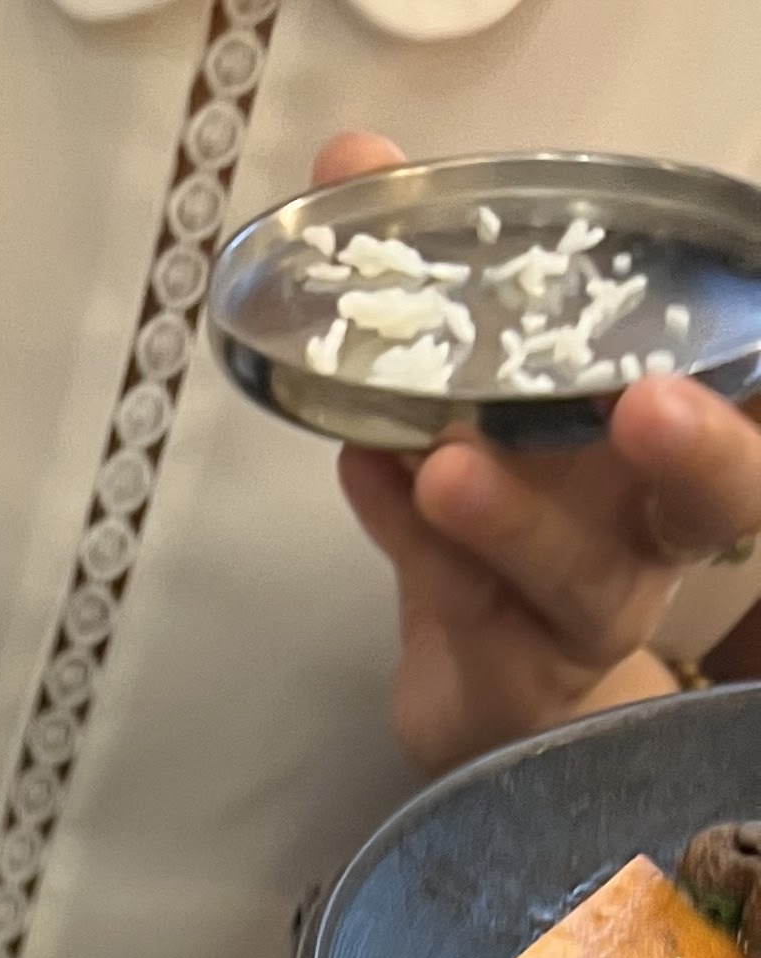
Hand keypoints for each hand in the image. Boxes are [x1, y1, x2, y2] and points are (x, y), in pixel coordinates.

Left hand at [314, 134, 760, 771]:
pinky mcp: (512, 677)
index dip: (736, 397)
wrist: (473, 680)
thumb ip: (425, 279)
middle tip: (647, 403)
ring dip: (513, 519)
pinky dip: (409, 544)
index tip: (718, 332)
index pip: (741, 401)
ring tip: (445, 467)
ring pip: (576, 574)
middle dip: (698, 451)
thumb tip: (355, 157)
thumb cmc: (501, 514)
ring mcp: (590, 612)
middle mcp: (656, 531)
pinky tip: (366, 478)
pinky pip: (466, 608)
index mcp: (675, 451)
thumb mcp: (472, 384)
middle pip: (722, 500)